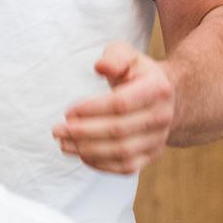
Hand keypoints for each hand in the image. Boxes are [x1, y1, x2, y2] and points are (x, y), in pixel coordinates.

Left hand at [53, 42, 174, 173]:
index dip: (92, 109)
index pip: (121, 104)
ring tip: (63, 143)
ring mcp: (158, 139)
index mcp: (158, 89)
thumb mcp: (127, 55)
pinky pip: (125, 167)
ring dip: (87, 150)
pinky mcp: (151, 156)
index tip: (68, 111)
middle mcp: (162, 117)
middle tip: (57, 129)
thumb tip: (100, 66)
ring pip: (121, 152)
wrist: (165, 98)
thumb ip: (114, 57)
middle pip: (118, 130)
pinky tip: (80, 154)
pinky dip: (100, 164)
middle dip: (83, 132)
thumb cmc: (137, 74)